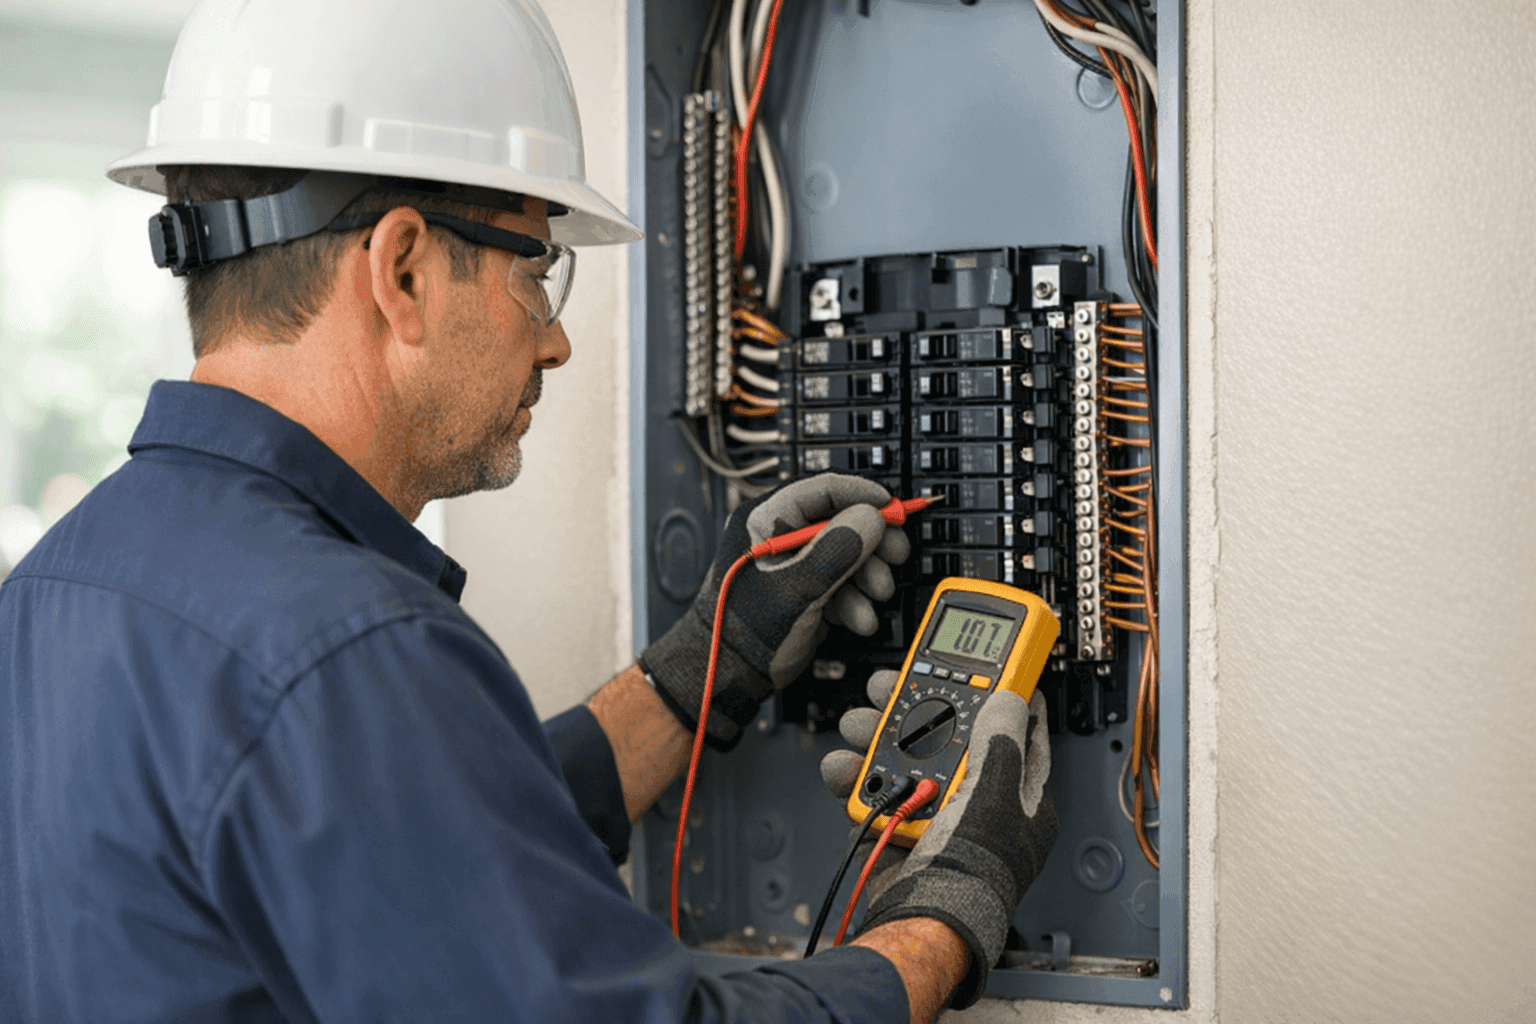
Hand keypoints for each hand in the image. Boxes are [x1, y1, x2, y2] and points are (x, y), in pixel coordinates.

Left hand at [639, 474, 910, 749]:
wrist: (733, 674)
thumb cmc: (745, 630)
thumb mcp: (797, 587)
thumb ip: (836, 550)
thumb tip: (872, 518)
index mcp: (766, 520)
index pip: (821, 490)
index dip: (862, 495)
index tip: (893, 509)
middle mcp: (782, 536)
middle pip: (842, 521)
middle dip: (872, 542)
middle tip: (896, 554)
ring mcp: (797, 565)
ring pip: (848, 555)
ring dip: (868, 577)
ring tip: (876, 594)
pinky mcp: (808, 591)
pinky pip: (842, 584)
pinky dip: (856, 600)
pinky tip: (860, 618)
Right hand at [820, 670, 1056, 1007]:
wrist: (926, 921)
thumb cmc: (974, 872)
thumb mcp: (997, 795)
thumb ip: (1001, 742)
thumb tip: (1009, 699)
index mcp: (1016, 794)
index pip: (1017, 732)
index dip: (1000, 695)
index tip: (982, 664)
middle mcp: (976, 800)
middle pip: (947, 735)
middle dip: (916, 706)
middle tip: (891, 684)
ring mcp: (934, 812)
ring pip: (904, 755)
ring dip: (876, 734)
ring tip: (859, 722)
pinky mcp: (896, 826)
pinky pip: (874, 789)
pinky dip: (854, 774)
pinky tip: (844, 764)